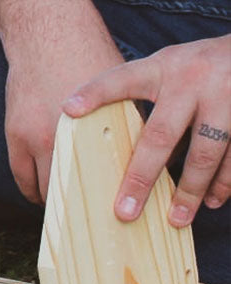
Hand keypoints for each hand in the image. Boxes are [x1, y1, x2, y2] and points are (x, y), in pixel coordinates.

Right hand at [4, 31, 123, 203]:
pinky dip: (31, 189)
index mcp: (95, 128)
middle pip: (73, 190)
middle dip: (83, 209)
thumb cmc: (88, 55)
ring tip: (70, 212)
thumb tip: (140, 158)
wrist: (47, 31)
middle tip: (94, 222)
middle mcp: (64, 136)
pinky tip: (42, 195)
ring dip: (55, 203)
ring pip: (43, 188)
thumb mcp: (116, 92)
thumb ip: (124, 125)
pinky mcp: (14, 132)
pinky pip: (19, 175)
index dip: (110, 201)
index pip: (105, 179)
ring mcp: (34, 136)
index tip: (117, 215)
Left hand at [63, 36, 230, 225]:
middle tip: (124, 211)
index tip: (68, 109)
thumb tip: (104, 133)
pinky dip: (224, 182)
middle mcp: (190, 81)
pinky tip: (212, 200)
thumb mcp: (165, 66)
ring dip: (189, 190)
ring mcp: (224, 98)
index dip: (93, 93)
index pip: (121, 79)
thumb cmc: (196, 65)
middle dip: (140, 176)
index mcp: (161, 67)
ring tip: (175, 218)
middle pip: (160, 134)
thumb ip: (139, 92)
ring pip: (205, 152)